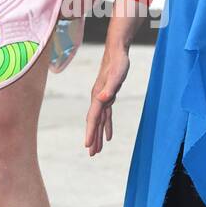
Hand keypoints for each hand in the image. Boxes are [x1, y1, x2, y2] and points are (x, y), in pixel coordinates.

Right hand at [86, 38, 129, 155]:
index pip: (93, 118)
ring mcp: (102, 99)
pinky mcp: (108, 97)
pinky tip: (107, 136)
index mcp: (98, 96)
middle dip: (92, 138)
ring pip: (99, 121)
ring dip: (97, 135)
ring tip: (97, 150)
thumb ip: (110, 87)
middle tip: (91, 154)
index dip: (90, 132)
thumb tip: (104, 99)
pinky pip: (106, 116)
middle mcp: (98, 99)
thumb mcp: (117, 75)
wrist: (116, 51)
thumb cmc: (118, 62)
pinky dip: (106, 126)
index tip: (88, 146)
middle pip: (94, 123)